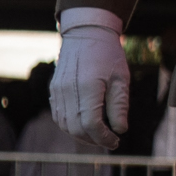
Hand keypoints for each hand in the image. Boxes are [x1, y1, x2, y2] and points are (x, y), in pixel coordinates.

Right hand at [51, 7, 131, 151]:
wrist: (86, 34)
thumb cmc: (108, 55)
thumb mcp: (121, 79)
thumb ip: (119, 106)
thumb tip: (120, 130)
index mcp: (87, 88)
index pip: (91, 124)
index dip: (103, 138)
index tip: (116, 141)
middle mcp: (68, 91)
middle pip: (76, 128)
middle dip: (93, 140)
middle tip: (109, 140)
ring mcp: (57, 91)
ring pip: (64, 125)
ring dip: (81, 135)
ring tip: (98, 135)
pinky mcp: (54, 90)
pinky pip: (58, 116)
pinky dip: (70, 126)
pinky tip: (84, 125)